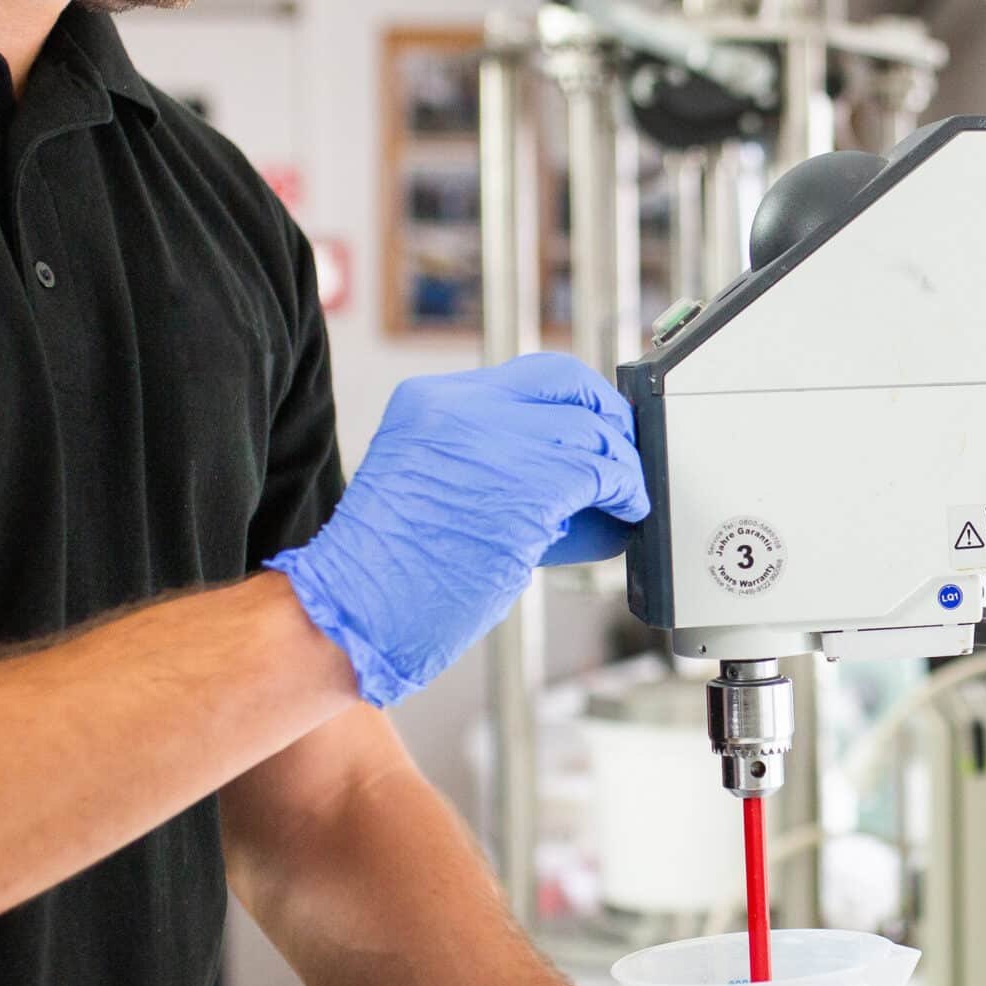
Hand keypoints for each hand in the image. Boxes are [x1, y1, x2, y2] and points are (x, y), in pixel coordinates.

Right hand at [265, 353, 649, 707]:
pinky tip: (628, 512)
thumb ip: (491, 460)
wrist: (354, 608)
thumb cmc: (388, 571)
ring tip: (631, 495)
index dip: (575, 400)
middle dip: (609, 416)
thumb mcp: (431, 484)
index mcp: (429, 401)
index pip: (527, 376)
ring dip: (624, 466)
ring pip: (592, 430)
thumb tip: (575, 465)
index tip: (598, 425)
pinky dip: (627, 492)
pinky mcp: (527, 486)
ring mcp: (494, 442)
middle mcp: (459, 407)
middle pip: (566, 382)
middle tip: (627, 452)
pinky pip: (602, 473)